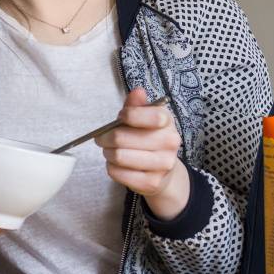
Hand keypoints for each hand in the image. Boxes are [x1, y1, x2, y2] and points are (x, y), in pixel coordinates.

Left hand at [99, 88, 190, 220]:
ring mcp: (163, 164)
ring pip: (118, 156)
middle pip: (121, 138)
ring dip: (108, 154)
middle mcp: (170, 142)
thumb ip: (137, 105)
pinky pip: (117, 173)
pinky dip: (111, 168)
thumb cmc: (147, 138)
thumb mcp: (143, 117)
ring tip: (111, 152)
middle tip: (103, 138)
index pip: (151, 116)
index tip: (120, 117)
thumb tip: (137, 91)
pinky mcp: (152, 182)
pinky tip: (118, 165)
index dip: (128, 115)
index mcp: (167, 122)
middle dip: (105, 138)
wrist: (163, 170)